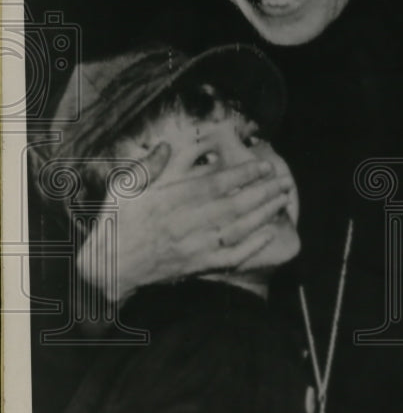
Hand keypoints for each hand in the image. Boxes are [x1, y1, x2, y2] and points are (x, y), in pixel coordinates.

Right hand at [77, 143, 295, 301]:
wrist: (109, 268)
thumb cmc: (117, 223)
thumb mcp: (123, 188)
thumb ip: (148, 166)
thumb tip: (167, 144)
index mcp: (168, 202)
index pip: (213, 185)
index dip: (242, 174)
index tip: (263, 165)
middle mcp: (185, 224)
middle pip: (233, 206)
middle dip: (262, 192)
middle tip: (283, 181)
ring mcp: (193, 247)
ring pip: (237, 230)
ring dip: (263, 215)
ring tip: (283, 200)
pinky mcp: (197, 266)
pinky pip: (230, 257)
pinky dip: (253, 247)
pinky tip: (269, 234)